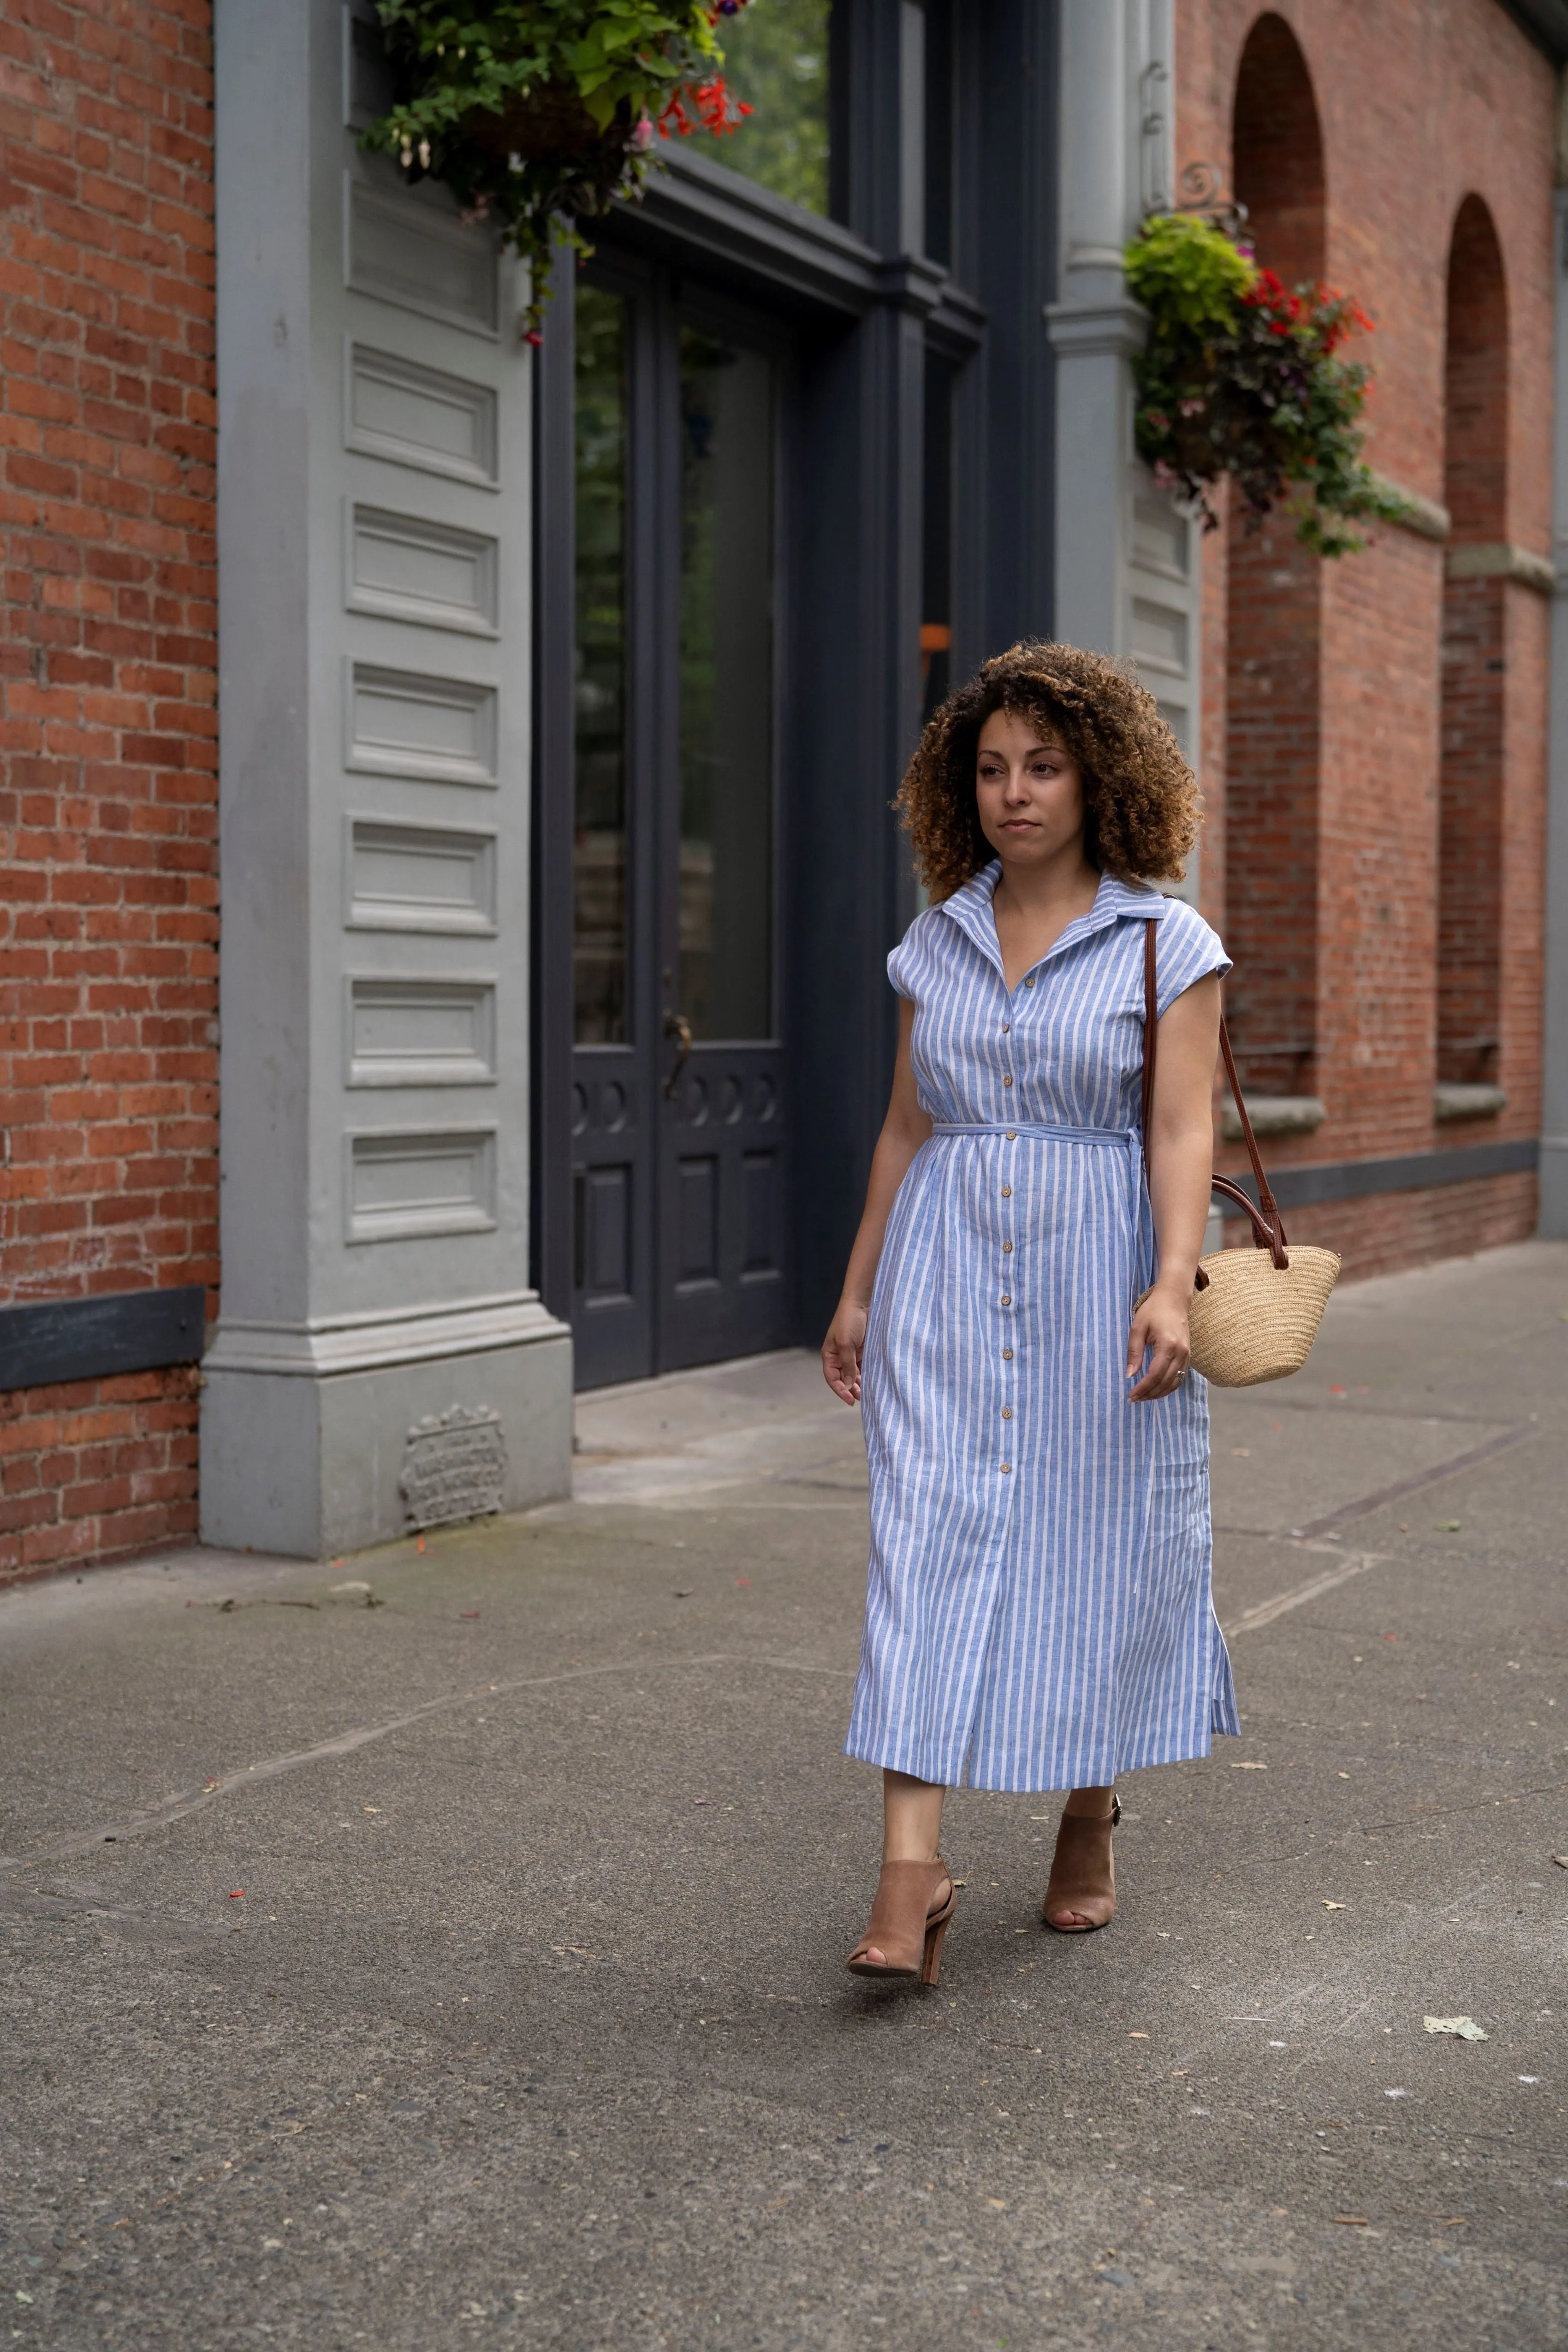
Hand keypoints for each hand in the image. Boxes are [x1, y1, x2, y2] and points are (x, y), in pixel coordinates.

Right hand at [822, 1300, 867, 1403]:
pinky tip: (873, 1381)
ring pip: (854, 1375)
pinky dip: (867, 1375)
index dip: (840, 1390)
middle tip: (861, 1398)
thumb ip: (847, 1365)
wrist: (863, 1303)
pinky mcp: (863, 1350)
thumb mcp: (846, 1344)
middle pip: (843, 1379)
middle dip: (851, 1389)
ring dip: (860, 1384)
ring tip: (868, 1393)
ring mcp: (852, 1354)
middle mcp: (839, 1356)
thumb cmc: (849, 1321)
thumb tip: (847, 1384)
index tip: (850, 1400)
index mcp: (830, 1355)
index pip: (832, 1378)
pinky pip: (864, 1367)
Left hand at [1126, 1280, 1191, 1400]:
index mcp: (1168, 1345)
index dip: (1142, 1388)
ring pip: (1174, 1383)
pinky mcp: (1188, 1356)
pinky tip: (1155, 1389)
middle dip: (1149, 1394)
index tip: (1130, 1395)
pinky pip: (1180, 1377)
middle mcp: (1181, 1353)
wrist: (1174, 1299)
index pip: (1155, 1375)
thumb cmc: (1153, 1310)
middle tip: (1134, 1399)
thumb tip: (1129, 1375)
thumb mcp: (1137, 1328)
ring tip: (1143, 1397)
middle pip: (1165, 1382)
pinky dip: (1168, 1387)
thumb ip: (1134, 1352)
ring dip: (1159, 1393)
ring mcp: (1187, 1355)